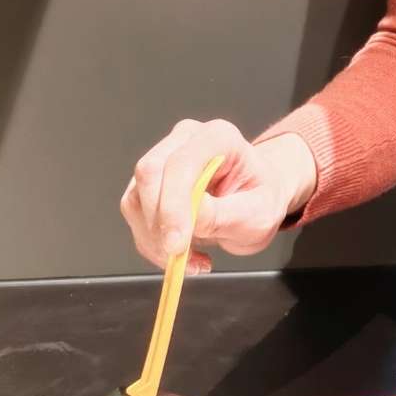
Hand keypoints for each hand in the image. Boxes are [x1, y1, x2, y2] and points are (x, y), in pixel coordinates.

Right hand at [120, 119, 316, 272]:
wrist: (254, 200)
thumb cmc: (260, 200)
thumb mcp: (258, 215)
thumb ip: (224, 215)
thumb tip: (191, 217)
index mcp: (218, 137)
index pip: (181, 163)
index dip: (174, 204)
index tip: (177, 245)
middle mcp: (185, 139)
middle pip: (150, 173)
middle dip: (159, 223)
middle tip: (180, 257)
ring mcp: (163, 158)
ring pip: (136, 198)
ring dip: (155, 238)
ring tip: (191, 258)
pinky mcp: (148, 183)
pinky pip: (135, 215)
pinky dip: (152, 243)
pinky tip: (182, 254)